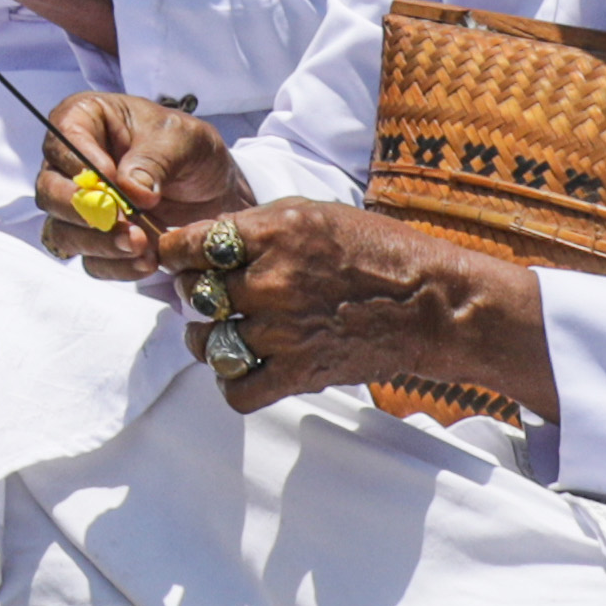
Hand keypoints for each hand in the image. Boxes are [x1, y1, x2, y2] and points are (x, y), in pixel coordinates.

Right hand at [34, 90, 243, 266]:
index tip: (112, 180)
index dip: (79, 162)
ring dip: (99, 243)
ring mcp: (81, 208)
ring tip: (140, 243)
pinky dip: (116, 266)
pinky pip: (92, 262)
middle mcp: (72, 165)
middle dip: (81, 210)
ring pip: (63, 231)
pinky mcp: (98, 242)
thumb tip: (130, 190)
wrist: (216, 190)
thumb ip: (155, 160)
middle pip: (50, 190)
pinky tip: (147, 260)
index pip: (61, 137)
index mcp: (86, 121)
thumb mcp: (185, 140)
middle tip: (118, 219)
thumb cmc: (192, 150)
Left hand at [133, 192, 543, 417]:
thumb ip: (257, 225)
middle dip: (193, 295)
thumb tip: (206, 237)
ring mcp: (284, 331)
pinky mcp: (301, 372)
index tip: (177, 258)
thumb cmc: (377, 250)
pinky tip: (244, 368)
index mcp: (272, 234)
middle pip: (195, 294)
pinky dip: (233, 384)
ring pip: (207, 344)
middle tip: (207, 296)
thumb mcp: (313, 214)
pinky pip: (238, 391)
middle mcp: (271, 281)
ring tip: (218, 334)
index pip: (188, 245)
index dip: (174, 253)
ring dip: (205, 341)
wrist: (432, 304)